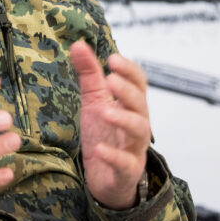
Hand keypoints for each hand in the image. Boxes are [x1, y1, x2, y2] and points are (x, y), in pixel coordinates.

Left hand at [72, 41, 150, 209]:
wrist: (105, 176)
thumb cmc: (104, 133)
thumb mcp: (94, 100)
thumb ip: (89, 73)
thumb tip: (78, 44)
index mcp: (131, 104)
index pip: (139, 83)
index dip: (129, 71)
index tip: (112, 59)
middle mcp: (137, 124)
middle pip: (141, 105)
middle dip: (127, 92)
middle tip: (111, 80)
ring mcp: (133, 147)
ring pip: (138, 131)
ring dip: (123, 119)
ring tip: (105, 111)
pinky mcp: (125, 170)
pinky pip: (124, 163)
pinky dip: (113, 156)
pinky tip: (99, 149)